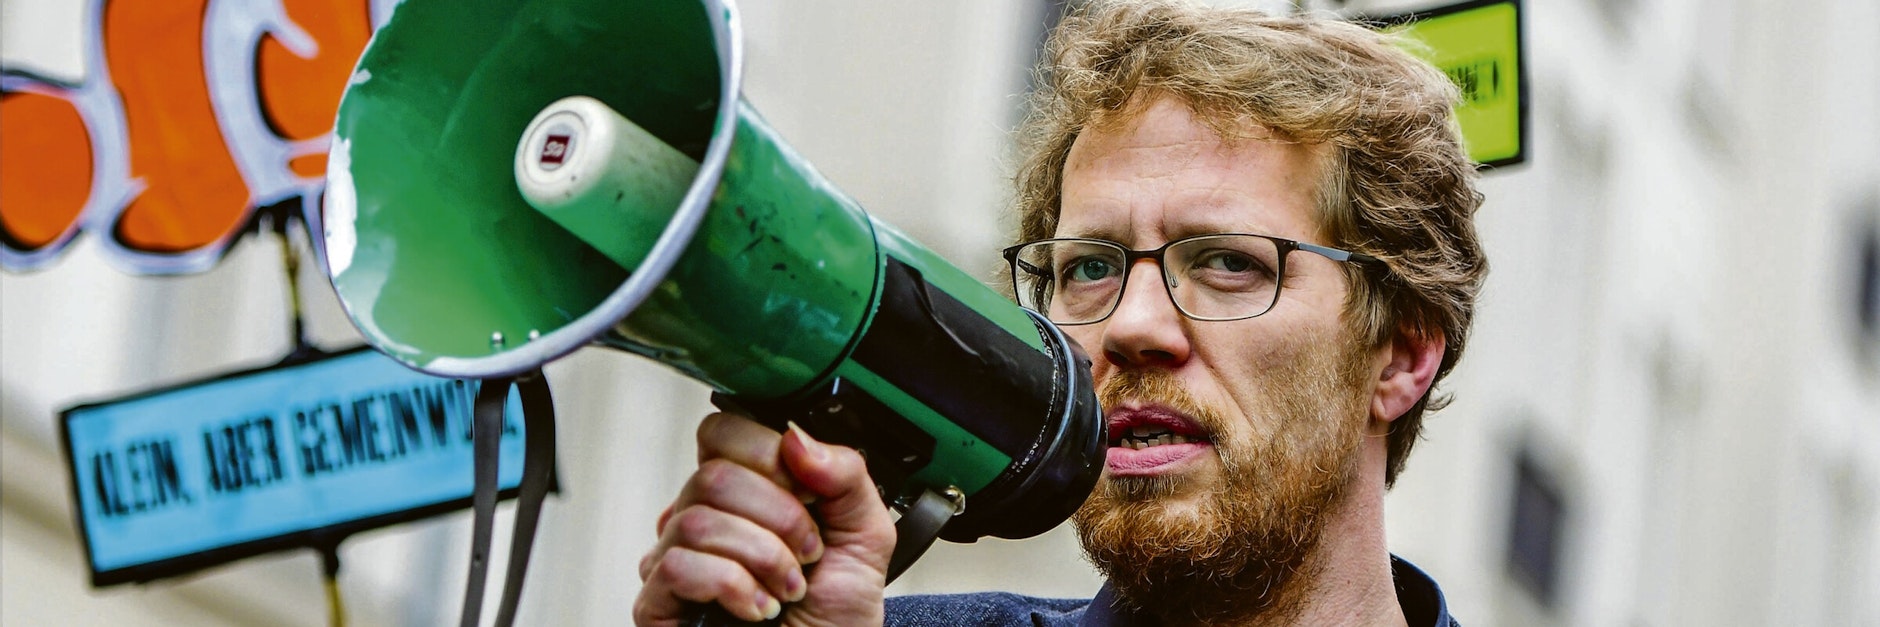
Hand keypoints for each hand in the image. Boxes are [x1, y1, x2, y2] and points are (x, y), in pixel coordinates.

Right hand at [634, 412, 896, 625]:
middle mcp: (703, 518)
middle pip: (714, 475)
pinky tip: (757, 609)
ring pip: (698, 520)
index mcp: (746, 492)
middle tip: (808, 555)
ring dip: (763, 558)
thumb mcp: (865, 534)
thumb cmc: (837, 616)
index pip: (723, 432)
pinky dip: (732, 586)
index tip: (811, 496)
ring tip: (788, 590)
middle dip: (781, 518)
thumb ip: (846, 474)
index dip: (769, 457)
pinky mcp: (657, 602)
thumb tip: (796, 438)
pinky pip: (679, 566)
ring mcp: (675, 559)